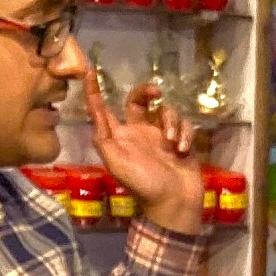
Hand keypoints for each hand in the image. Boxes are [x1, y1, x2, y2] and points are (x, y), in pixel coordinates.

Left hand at [87, 71, 205, 236]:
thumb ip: (103, 138)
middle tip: (156, 93)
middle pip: (138, 99)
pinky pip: (184, 125)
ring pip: (165, 110)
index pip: (103, 109)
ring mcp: (161, 137)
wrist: (174, 203)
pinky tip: (183, 150)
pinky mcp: (181, 141)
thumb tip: (94, 112)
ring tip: (172, 143)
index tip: (91, 72)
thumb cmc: (143, 185)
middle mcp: (139, 132)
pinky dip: (185, 134)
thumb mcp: (116, 163)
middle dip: (146, 91)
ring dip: (171, 122)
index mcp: (120, 137)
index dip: (95, 91)